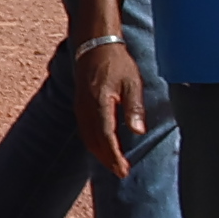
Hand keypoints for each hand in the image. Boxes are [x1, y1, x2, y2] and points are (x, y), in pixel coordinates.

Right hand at [53, 26, 150, 162]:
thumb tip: (138, 132)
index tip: (124, 169)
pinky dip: (93, 143)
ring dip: (99, 154)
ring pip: (87, 138)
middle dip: (107, 160)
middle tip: (121, 172)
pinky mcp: (79, 105)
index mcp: (100, 102)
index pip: (106, 137)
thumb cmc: (116, 62)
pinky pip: (84, 130)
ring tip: (113, 164)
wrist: (94, 45)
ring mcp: (80, 107)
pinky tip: (101, 147)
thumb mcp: (132, 82)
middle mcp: (86, 108)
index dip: (115, 156)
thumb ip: (134, 107)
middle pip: (95, 142)